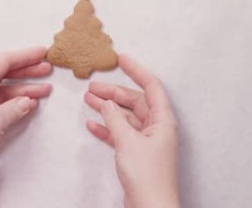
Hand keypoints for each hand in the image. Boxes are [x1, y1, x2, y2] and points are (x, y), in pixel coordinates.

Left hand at [0, 46, 51, 206]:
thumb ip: (14, 108)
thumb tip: (28, 101)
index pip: (4, 62)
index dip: (25, 56)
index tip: (44, 52)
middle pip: (5, 74)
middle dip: (27, 70)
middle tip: (47, 69)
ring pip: (5, 91)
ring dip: (25, 89)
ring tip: (45, 90)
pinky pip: (2, 105)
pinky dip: (16, 104)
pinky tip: (29, 105)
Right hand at [84, 55, 179, 207]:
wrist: (150, 207)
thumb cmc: (147, 175)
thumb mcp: (128, 141)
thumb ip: (115, 119)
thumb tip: (106, 103)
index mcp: (163, 120)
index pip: (150, 86)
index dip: (136, 71)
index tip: (122, 58)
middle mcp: (157, 127)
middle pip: (135, 101)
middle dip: (114, 93)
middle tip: (93, 86)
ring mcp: (147, 141)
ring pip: (125, 118)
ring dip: (108, 109)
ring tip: (88, 100)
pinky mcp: (137, 155)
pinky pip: (121, 135)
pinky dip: (107, 128)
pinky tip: (92, 124)